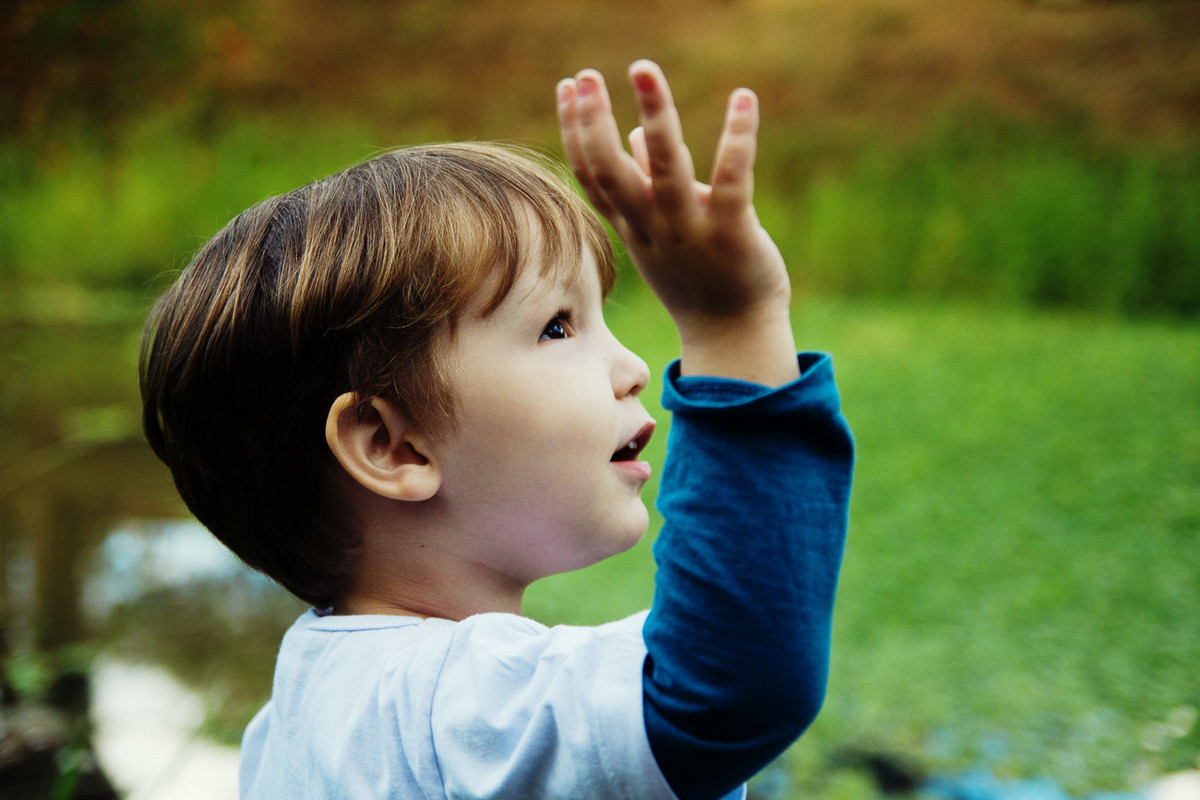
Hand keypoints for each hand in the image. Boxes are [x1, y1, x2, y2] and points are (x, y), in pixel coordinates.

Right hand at [557, 60, 798, 384]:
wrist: (734, 335)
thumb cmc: (700, 279)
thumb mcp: (663, 234)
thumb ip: (650, 184)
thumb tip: (638, 138)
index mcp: (633, 226)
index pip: (592, 176)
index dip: (575, 131)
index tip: (567, 86)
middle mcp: (654, 228)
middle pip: (611, 173)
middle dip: (594, 122)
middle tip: (587, 75)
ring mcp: (691, 233)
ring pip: (666, 170)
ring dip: (654, 116)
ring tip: (643, 70)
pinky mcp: (733, 234)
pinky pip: (731, 181)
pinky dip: (737, 138)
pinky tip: (744, 98)